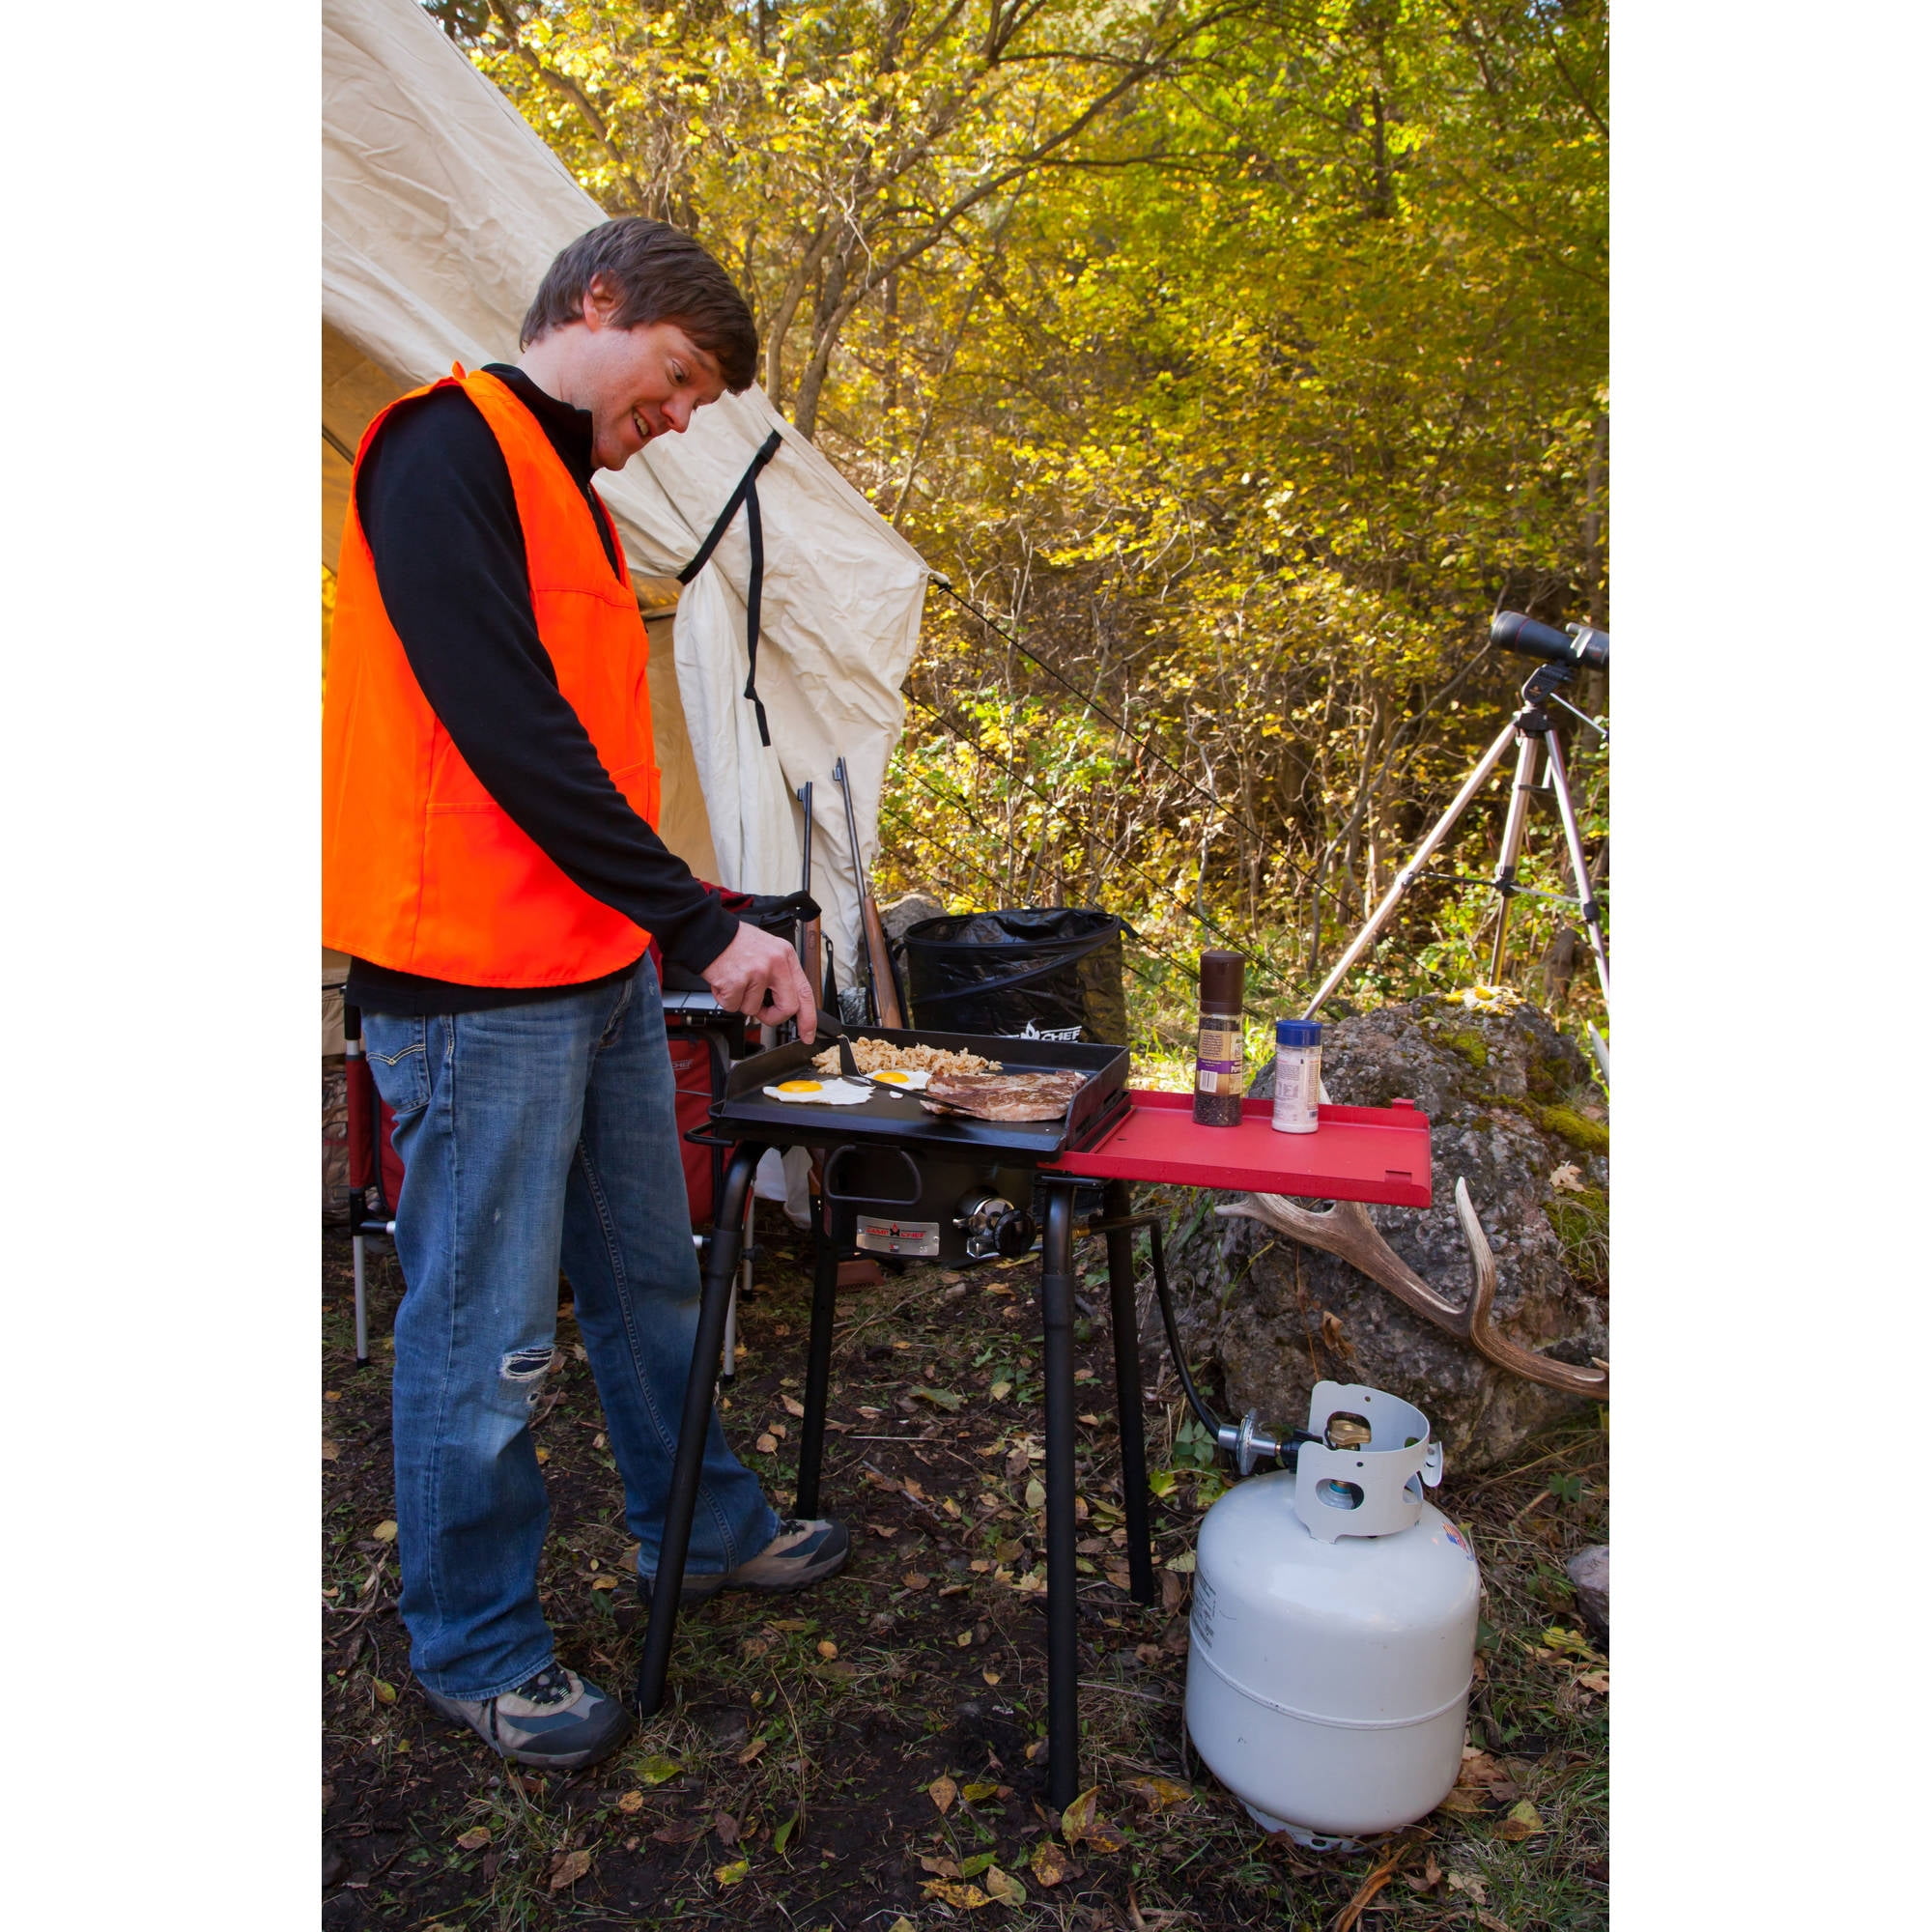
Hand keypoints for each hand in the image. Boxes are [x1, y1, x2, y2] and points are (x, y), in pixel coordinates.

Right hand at [700, 921, 817, 1042]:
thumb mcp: (768, 950)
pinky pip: (733, 1006)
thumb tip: (783, 1002)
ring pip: (754, 1009)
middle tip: (761, 1012)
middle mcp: (775, 963)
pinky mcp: (736, 982)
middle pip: (787, 1008)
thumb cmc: (736, 942)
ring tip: (736, 982)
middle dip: (773, 1017)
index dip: (808, 1018)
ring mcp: (757, 973)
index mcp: (785, 956)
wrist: (710, 933)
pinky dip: (726, 999)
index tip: (807, 1034)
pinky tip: (725, 982)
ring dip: (741, 1002)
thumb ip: (779, 975)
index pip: (805, 992)